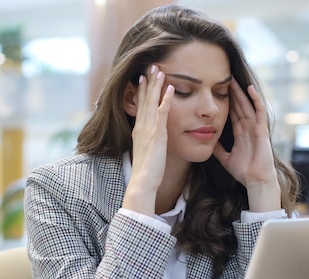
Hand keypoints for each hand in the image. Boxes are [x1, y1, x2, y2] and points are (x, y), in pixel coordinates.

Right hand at [123, 65, 174, 216]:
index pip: (139, 106)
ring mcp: (148, 130)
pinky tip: (170, 87)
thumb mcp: (145, 154)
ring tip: (158, 69)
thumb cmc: (146, 173)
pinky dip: (165, 99)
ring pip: (151, 102)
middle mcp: (141, 127)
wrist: (143, 182)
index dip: (140, 91)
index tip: (142, 77)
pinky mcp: (157, 135)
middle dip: (147, 82)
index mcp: (138, 131)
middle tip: (151, 65)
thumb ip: (147, 145)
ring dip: (155, 85)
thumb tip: (150, 143)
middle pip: (144, 99)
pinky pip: (162, 113)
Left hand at [213, 80, 280, 211]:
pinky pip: (259, 111)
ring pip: (247, 105)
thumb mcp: (225, 158)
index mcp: (241, 133)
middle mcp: (248, 127)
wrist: (256, 181)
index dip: (226, 101)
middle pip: (239, 106)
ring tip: (233, 79)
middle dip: (232, 92)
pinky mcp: (262, 130)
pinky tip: (250, 88)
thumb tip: (207, 142)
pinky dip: (255, 99)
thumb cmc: (244, 171)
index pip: (232, 113)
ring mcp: (256, 128)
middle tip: (223, 77)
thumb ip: (218, 149)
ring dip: (241, 92)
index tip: (217, 90)